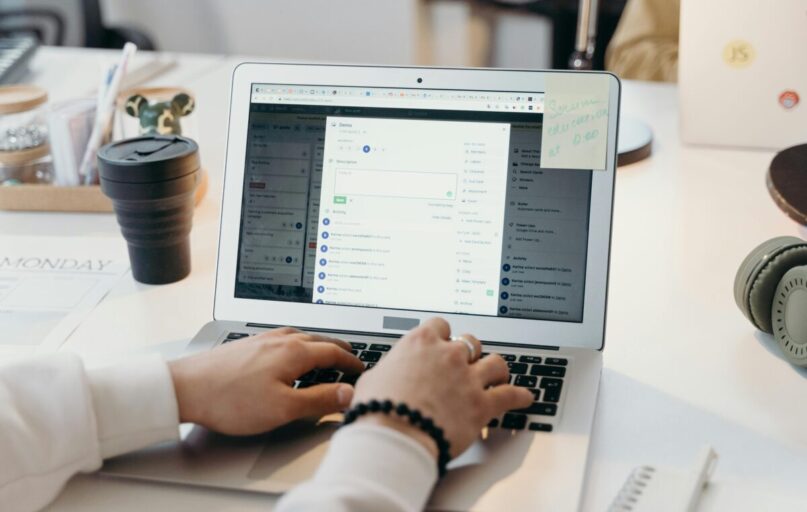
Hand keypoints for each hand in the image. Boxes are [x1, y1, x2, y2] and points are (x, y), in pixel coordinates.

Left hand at [168, 327, 363, 434]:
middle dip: (338, 349)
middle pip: (319, 339)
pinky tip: (288, 350)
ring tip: (324, 352)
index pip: (334, 353)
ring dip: (318, 344)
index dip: (352, 362)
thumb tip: (349, 393)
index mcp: (295, 352)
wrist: (184, 387)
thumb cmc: (231, 399)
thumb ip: (320, 400)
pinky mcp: (246, 344)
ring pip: (300, 336)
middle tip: (351, 357)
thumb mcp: (283, 408)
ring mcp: (262, 339)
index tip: (362, 369)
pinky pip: (283, 338)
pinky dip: (298, 343)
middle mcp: (280, 339)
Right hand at [352, 318, 532, 457]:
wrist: (394, 437)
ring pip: (496, 363)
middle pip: (470, 342)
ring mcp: (468, 378)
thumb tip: (385, 375)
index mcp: (421, 343)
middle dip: (469, 353)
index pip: (440, 326)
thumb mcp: (373, 379)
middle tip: (466, 364)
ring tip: (497, 376)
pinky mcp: (482, 404)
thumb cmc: (378, 409)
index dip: (442, 336)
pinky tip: (525, 397)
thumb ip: (388, 370)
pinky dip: (520, 396)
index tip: (442, 344)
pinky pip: (510, 395)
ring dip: (496, 370)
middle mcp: (448, 355)